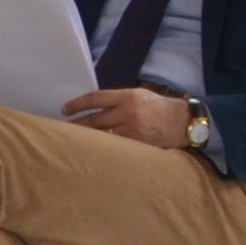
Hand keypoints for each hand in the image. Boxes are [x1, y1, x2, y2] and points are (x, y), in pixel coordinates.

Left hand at [60, 86, 198, 150]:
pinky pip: (114, 147)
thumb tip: (93, 105)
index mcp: (127, 97)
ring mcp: (132, 131)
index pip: (95, 99)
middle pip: (94, 120)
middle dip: (77, 125)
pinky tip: (92, 150)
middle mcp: (128, 113)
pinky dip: (102, 148)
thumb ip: (117, 99)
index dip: (77, 104)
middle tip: (63, 128)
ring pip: (102, 136)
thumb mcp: (139, 94)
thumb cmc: (158, 106)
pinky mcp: (137, 145)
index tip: (65, 109)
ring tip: (72, 140)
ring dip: (86, 138)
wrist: (182, 122)